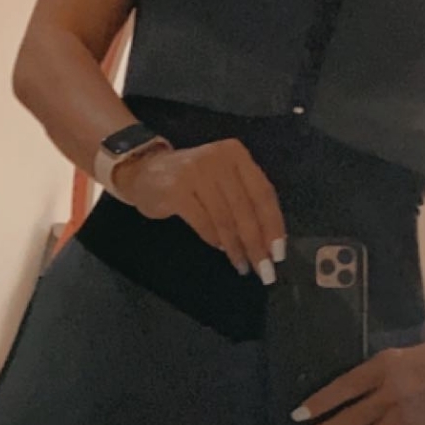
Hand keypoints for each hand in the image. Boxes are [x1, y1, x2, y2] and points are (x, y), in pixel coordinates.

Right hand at [114, 138, 286, 281]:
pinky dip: (214, 240)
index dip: (273, 225)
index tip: (279, 253)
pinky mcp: (176, 191)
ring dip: (236, 247)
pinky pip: (203, 223)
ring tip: (243, 266)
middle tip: (265, 270)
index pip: (263, 193)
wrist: (145, 170)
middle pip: (245, 209)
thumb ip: (246, 200)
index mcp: (236, 154)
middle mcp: (218, 159)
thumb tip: (268, 242)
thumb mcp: (224, 179)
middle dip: (257, 244)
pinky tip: (222, 250)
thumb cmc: (193, 179)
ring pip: (225, 219)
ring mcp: (196, 173)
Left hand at [290, 341, 424, 424]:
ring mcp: (405, 417)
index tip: (296, 415)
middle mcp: (393, 394)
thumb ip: (364, 380)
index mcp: (384, 368)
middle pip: (348, 422)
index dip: (318, 404)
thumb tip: (333, 405)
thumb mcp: (387, 359)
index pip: (343, 389)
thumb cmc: (418, 359)